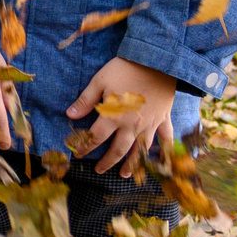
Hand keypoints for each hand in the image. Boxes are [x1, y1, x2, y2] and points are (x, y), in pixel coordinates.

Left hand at [66, 55, 180, 177]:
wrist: (157, 62)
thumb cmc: (125, 69)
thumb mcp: (99, 81)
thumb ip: (85, 100)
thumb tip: (70, 115)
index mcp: (113, 117)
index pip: (95, 138)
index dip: (85, 147)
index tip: (78, 154)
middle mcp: (131, 125)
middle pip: (117, 149)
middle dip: (107, 162)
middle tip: (98, 170)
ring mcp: (149, 124)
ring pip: (140, 150)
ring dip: (132, 164)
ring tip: (124, 174)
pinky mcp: (163, 119)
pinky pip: (166, 138)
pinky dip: (165, 151)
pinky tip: (162, 161)